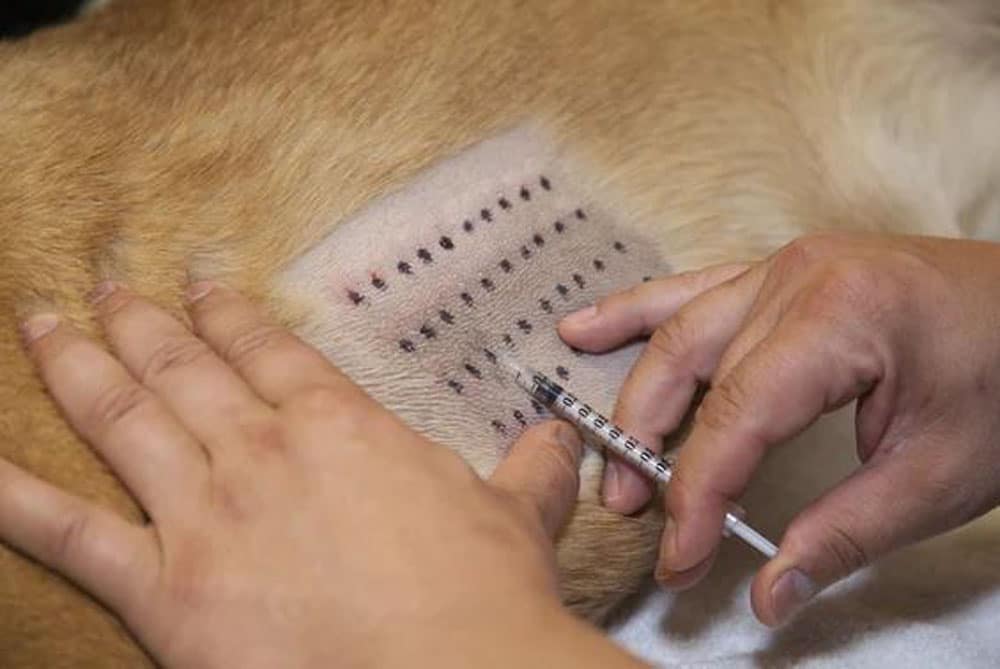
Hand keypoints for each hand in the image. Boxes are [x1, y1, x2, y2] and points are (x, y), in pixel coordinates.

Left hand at [4, 282, 645, 667]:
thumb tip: (558, 439)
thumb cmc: (482, 595)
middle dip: (140, 319)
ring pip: (123, 416)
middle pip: (183, 365)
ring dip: (77, 363)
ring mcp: (207, 511)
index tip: (201, 284)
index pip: (266, 348)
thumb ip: (530, 467)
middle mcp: (261, 449)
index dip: (226, 309)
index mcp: (337, 425)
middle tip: (105, 285)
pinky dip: (16, 499)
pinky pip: (72, 535)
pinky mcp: (169, 588)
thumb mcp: (517, 515)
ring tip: (44, 324)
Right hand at [559, 233, 999, 624]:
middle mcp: (798, 278)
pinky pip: (696, 289)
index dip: (695, 494)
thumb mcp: (938, 477)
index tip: (678, 556)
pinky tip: (588, 328)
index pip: (735, 419)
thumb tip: (771, 595)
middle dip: (650, 446)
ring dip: (636, 390)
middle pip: (690, 368)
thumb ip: (844, 534)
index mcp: (839, 318)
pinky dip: (640, 312)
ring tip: (595, 444)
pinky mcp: (786, 271)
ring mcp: (787, 265)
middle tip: (630, 510)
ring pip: (680, 328)